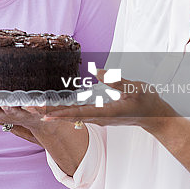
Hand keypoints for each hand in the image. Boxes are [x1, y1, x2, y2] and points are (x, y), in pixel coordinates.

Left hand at [44, 70, 177, 131]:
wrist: (157, 116)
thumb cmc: (148, 101)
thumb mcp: (134, 87)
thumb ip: (114, 79)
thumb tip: (95, 70)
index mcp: (107, 112)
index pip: (79, 113)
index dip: (61, 113)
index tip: (45, 114)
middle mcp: (100, 118)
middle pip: (72, 116)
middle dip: (52, 114)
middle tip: (32, 110)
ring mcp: (100, 118)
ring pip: (74, 116)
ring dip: (57, 114)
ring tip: (39, 110)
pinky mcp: (100, 116)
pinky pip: (80, 115)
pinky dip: (67, 112)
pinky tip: (57, 111)